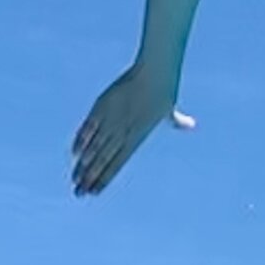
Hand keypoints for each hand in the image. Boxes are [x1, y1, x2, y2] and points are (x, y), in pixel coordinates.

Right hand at [71, 61, 193, 194]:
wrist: (155, 72)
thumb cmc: (164, 90)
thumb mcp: (168, 109)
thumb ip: (175, 120)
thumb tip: (190, 124)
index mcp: (137, 137)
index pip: (117, 164)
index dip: (104, 179)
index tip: (93, 191)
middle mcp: (122, 132)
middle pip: (101, 161)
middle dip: (88, 178)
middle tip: (77, 193)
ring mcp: (111, 120)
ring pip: (93, 148)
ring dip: (82, 164)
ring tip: (74, 179)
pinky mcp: (102, 106)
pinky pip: (88, 128)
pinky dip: (81, 140)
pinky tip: (75, 154)